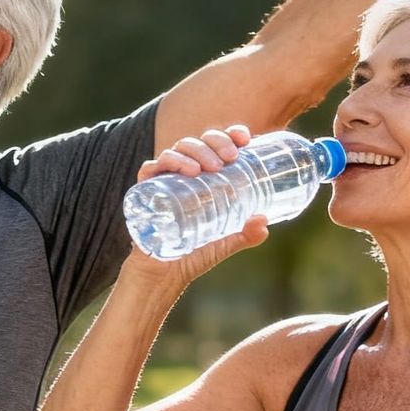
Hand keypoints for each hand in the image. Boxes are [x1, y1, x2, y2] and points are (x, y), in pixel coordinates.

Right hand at [125, 125, 269, 289]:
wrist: (162, 276)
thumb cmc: (192, 255)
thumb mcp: (224, 243)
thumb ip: (245, 234)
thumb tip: (264, 222)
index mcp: (203, 177)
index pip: (215, 145)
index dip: (229, 134)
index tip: (244, 138)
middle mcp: (182, 173)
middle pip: (199, 142)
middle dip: (216, 142)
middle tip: (231, 157)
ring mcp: (163, 180)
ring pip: (178, 149)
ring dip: (197, 150)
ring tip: (212, 167)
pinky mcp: (145, 191)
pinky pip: (152, 166)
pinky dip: (170, 162)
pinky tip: (188, 171)